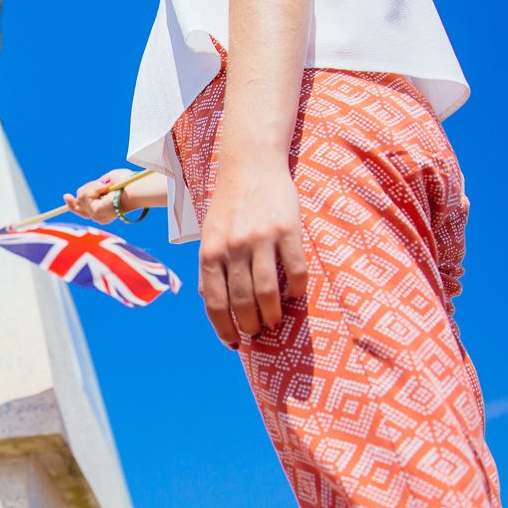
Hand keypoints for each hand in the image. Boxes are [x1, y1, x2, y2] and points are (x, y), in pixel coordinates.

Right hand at [63, 168, 133, 224]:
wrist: (135, 190)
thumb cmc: (128, 184)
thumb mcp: (109, 180)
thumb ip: (99, 184)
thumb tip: (94, 184)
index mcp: (103, 212)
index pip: (82, 211)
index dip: (73, 204)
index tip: (66, 196)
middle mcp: (99, 217)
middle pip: (78, 203)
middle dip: (87, 191)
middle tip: (101, 186)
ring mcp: (96, 216)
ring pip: (81, 197)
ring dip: (92, 187)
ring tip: (107, 186)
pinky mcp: (95, 213)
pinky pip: (85, 195)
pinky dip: (94, 188)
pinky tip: (105, 188)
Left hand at [198, 156, 307, 348]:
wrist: (250, 164)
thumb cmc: (228, 205)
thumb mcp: (209, 234)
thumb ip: (210, 267)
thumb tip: (211, 303)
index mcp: (210, 251)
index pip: (214, 301)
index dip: (223, 328)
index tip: (232, 343)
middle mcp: (233, 246)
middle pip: (242, 301)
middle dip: (249, 325)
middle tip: (257, 333)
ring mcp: (261, 238)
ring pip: (267, 291)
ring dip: (272, 314)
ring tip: (274, 321)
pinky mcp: (288, 229)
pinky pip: (296, 270)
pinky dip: (297, 289)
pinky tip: (295, 296)